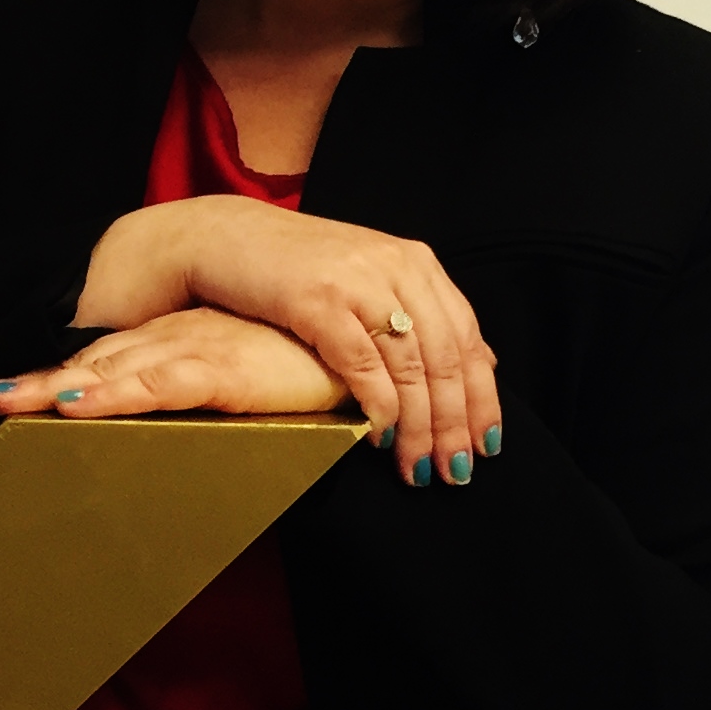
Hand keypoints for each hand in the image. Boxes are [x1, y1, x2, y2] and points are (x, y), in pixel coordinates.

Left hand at [0, 306, 357, 422]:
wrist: (361, 348)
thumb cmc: (302, 365)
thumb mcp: (237, 384)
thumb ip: (200, 399)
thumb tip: (168, 435)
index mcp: (168, 346)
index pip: (91, 366)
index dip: (38, 381)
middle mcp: (168, 343)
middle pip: (81, 369)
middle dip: (23, 388)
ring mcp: (189, 352)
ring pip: (102, 375)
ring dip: (46, 391)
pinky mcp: (220, 370)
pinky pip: (156, 385)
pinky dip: (114, 396)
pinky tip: (76, 405)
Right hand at [75, 198, 500, 485]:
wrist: (224, 238)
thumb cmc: (295, 269)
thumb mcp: (367, 281)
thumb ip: (417, 314)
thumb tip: (478, 363)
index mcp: (416, 263)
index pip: (467, 338)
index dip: (482, 397)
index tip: (486, 445)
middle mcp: (397, 267)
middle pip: (445, 358)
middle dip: (454, 423)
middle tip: (455, 471)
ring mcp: (358, 282)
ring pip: (410, 366)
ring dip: (419, 425)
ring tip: (418, 467)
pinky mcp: (318, 299)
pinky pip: (361, 362)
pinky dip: (377, 404)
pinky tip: (380, 435)